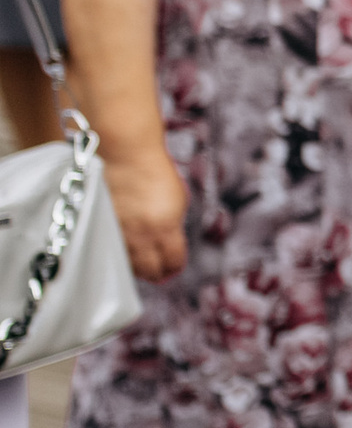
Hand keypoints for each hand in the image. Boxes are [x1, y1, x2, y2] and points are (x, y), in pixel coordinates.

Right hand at [102, 150, 186, 281]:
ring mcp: (117, 233)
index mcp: (165, 228)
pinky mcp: (98, 227)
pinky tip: (121, 253)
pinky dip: (116, 256)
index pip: (173, 262)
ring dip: (134, 267)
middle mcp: (140, 235)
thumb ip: (173, 228)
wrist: (124, 153)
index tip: (173, 268)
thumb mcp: (176, 201)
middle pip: (149, 270)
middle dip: (156, 273)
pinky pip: (109, 252)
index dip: (174, 267)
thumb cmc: (153, 173)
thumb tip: (170, 249)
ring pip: (127, 265)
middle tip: (157, 273)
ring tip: (139, 265)